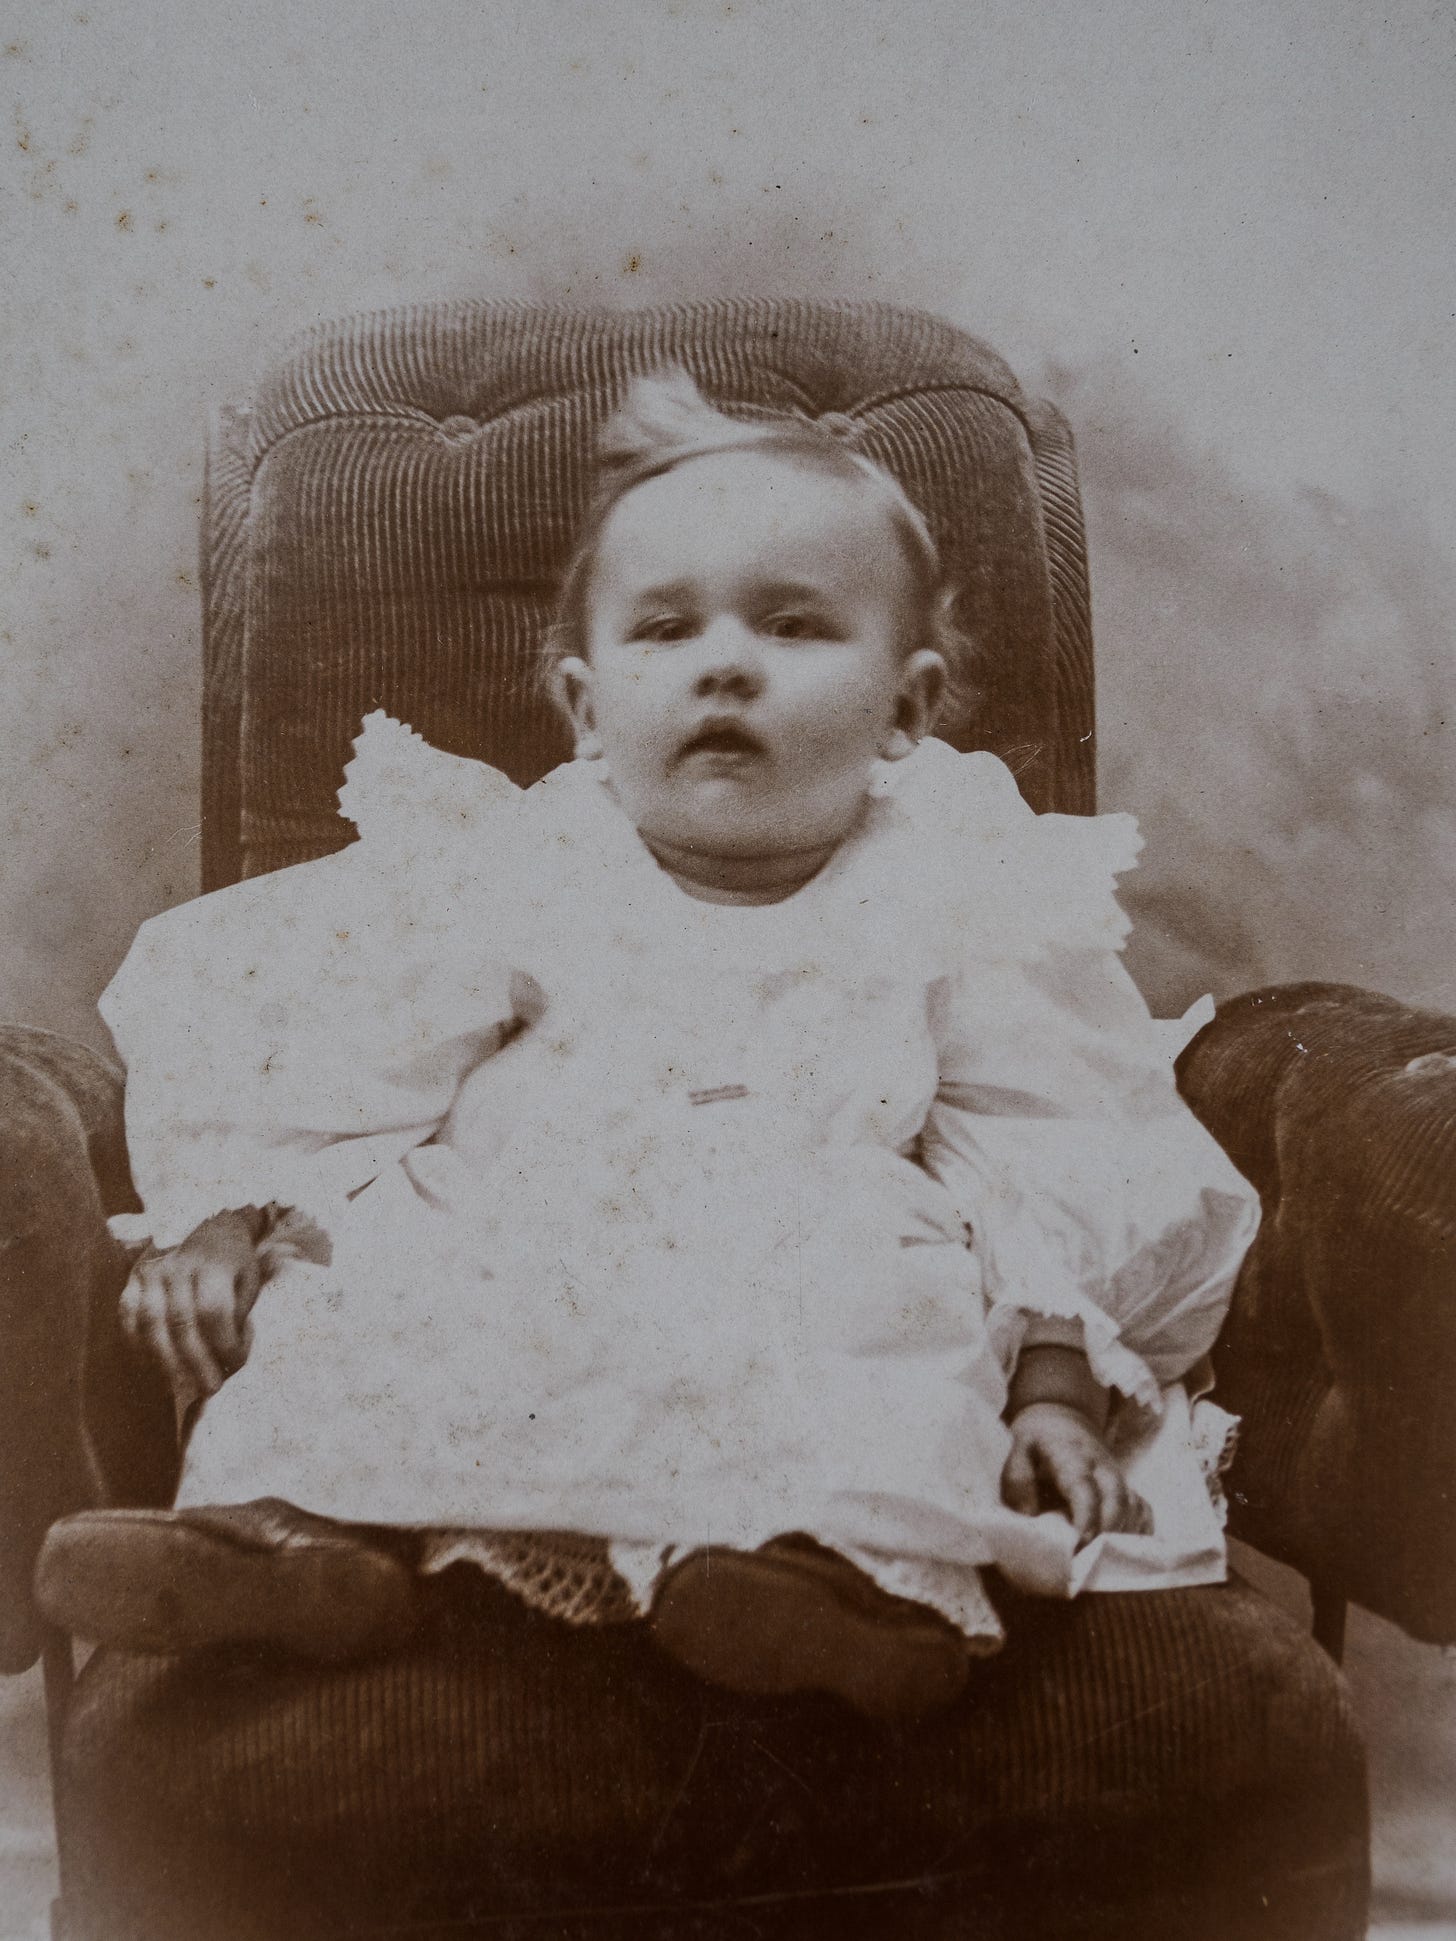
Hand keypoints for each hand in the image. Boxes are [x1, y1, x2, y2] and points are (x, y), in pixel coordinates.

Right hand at [120, 1209, 264, 1396]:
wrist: (208, 1222)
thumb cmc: (234, 1261)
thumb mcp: (250, 1280)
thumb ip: (239, 1315)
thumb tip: (225, 1356)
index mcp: (213, 1264)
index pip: (213, 1311)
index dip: (224, 1343)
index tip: (235, 1363)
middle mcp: (178, 1266)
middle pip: (181, 1323)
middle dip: (195, 1363)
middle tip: (209, 1389)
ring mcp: (151, 1272)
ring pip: (150, 1324)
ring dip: (164, 1362)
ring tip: (179, 1387)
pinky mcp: (132, 1279)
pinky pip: (127, 1317)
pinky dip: (138, 1346)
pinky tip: (153, 1367)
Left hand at [1001, 1401, 1153, 1545]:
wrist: (1062, 1418)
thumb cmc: (1037, 1441)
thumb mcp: (1018, 1450)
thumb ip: (1019, 1481)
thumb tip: (1030, 1517)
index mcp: (1071, 1455)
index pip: (1084, 1486)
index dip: (1086, 1516)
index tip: (1080, 1544)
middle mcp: (1101, 1465)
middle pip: (1118, 1498)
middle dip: (1108, 1532)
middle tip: (1090, 1560)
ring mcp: (1118, 1476)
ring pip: (1134, 1507)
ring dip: (1122, 1537)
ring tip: (1103, 1562)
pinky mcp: (1127, 1486)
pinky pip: (1143, 1510)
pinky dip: (1139, 1532)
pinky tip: (1123, 1553)